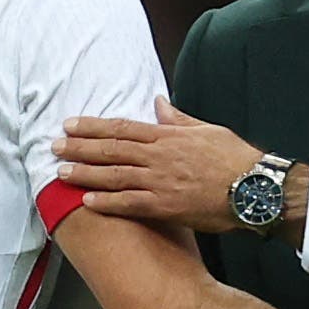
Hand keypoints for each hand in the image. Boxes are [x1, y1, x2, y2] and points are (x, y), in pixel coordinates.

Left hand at [55, 98, 261, 232]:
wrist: (254, 187)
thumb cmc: (235, 158)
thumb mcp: (206, 129)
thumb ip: (178, 118)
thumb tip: (158, 102)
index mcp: (167, 136)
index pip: (122, 128)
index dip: (93, 126)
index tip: (71, 124)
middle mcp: (158, 156)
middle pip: (111, 149)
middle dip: (80, 147)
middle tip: (54, 146)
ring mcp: (160, 181)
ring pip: (114, 175)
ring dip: (85, 174)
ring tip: (61, 172)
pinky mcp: (165, 206)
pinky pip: (130, 203)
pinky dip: (107, 202)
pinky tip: (86, 202)